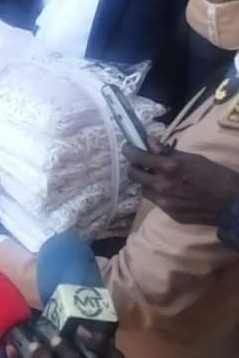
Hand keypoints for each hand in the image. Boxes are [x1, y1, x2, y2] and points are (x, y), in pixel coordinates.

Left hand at [124, 141, 238, 225]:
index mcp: (168, 168)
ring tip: (157, 176)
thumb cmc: (216, 176)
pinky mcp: (170, 214)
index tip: (128, 147)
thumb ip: (168, 152)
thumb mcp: (193, 158)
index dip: (129, 150)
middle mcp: (161, 186)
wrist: (232, 205)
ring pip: (143, 189)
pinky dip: (158, 193)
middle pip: (133, 175)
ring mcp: (164, 202)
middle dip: (134, 166)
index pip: (137, 157)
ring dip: (146, 181)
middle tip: (141, 162)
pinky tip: (170, 190)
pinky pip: (156, 201)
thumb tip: (150, 142)